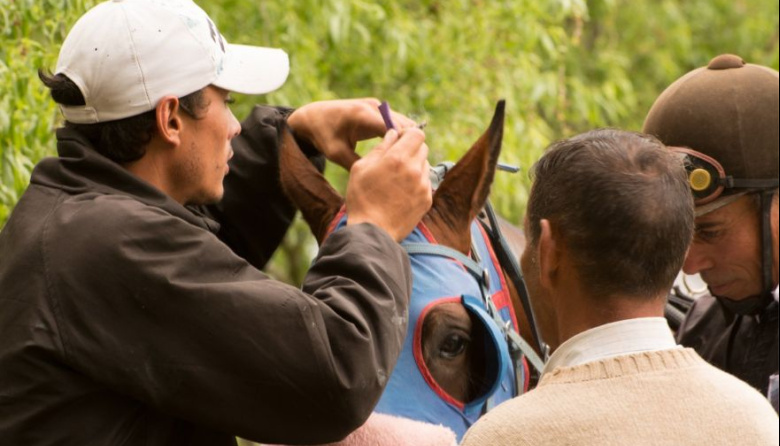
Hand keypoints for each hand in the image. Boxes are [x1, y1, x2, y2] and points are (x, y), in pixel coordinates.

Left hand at [286, 98, 417, 169]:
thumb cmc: (324, 136)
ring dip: (408, 139)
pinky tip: (403, 153)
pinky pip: (397, 121)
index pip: (393, 128)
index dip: (405, 144)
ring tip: (411, 161)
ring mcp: (377, 105)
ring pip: (403, 122)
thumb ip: (357, 164)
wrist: (314, 116)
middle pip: (403, 123)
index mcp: (362, 116)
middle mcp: (373, 106)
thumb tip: (378, 176)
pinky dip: (401, 135)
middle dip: (409, 143)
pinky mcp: (378, 108)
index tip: (411, 164)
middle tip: (414, 165)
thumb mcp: (336, 154)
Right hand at [345, 128, 431, 241]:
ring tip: (397, 179)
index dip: (409, 134)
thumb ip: (380, 148)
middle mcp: (415, 170)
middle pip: (423, 148)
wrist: (372, 231)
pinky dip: (416, 182)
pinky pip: (425, 182)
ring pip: (424, 165)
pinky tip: (401, 192)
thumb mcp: (361, 168)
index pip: (417, 133)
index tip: (400, 139)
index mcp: (398, 158)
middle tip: (396, 159)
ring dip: (414, 166)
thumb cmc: (362, 198)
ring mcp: (423, 186)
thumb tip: (392, 135)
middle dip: (411, 149)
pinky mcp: (427, 200)